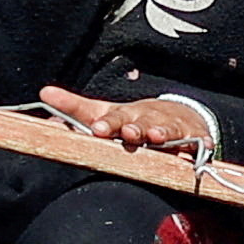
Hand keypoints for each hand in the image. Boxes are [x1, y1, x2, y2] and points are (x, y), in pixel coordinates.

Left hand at [37, 87, 215, 161]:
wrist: (178, 114)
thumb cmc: (133, 118)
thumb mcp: (105, 112)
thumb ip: (75, 107)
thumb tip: (43, 94)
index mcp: (125, 115)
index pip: (113, 117)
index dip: (107, 123)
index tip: (98, 129)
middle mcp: (147, 119)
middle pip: (140, 122)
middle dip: (134, 127)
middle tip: (128, 133)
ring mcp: (171, 127)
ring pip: (167, 131)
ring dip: (162, 133)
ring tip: (157, 137)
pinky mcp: (193, 138)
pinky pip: (196, 143)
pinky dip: (198, 146)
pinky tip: (200, 149)